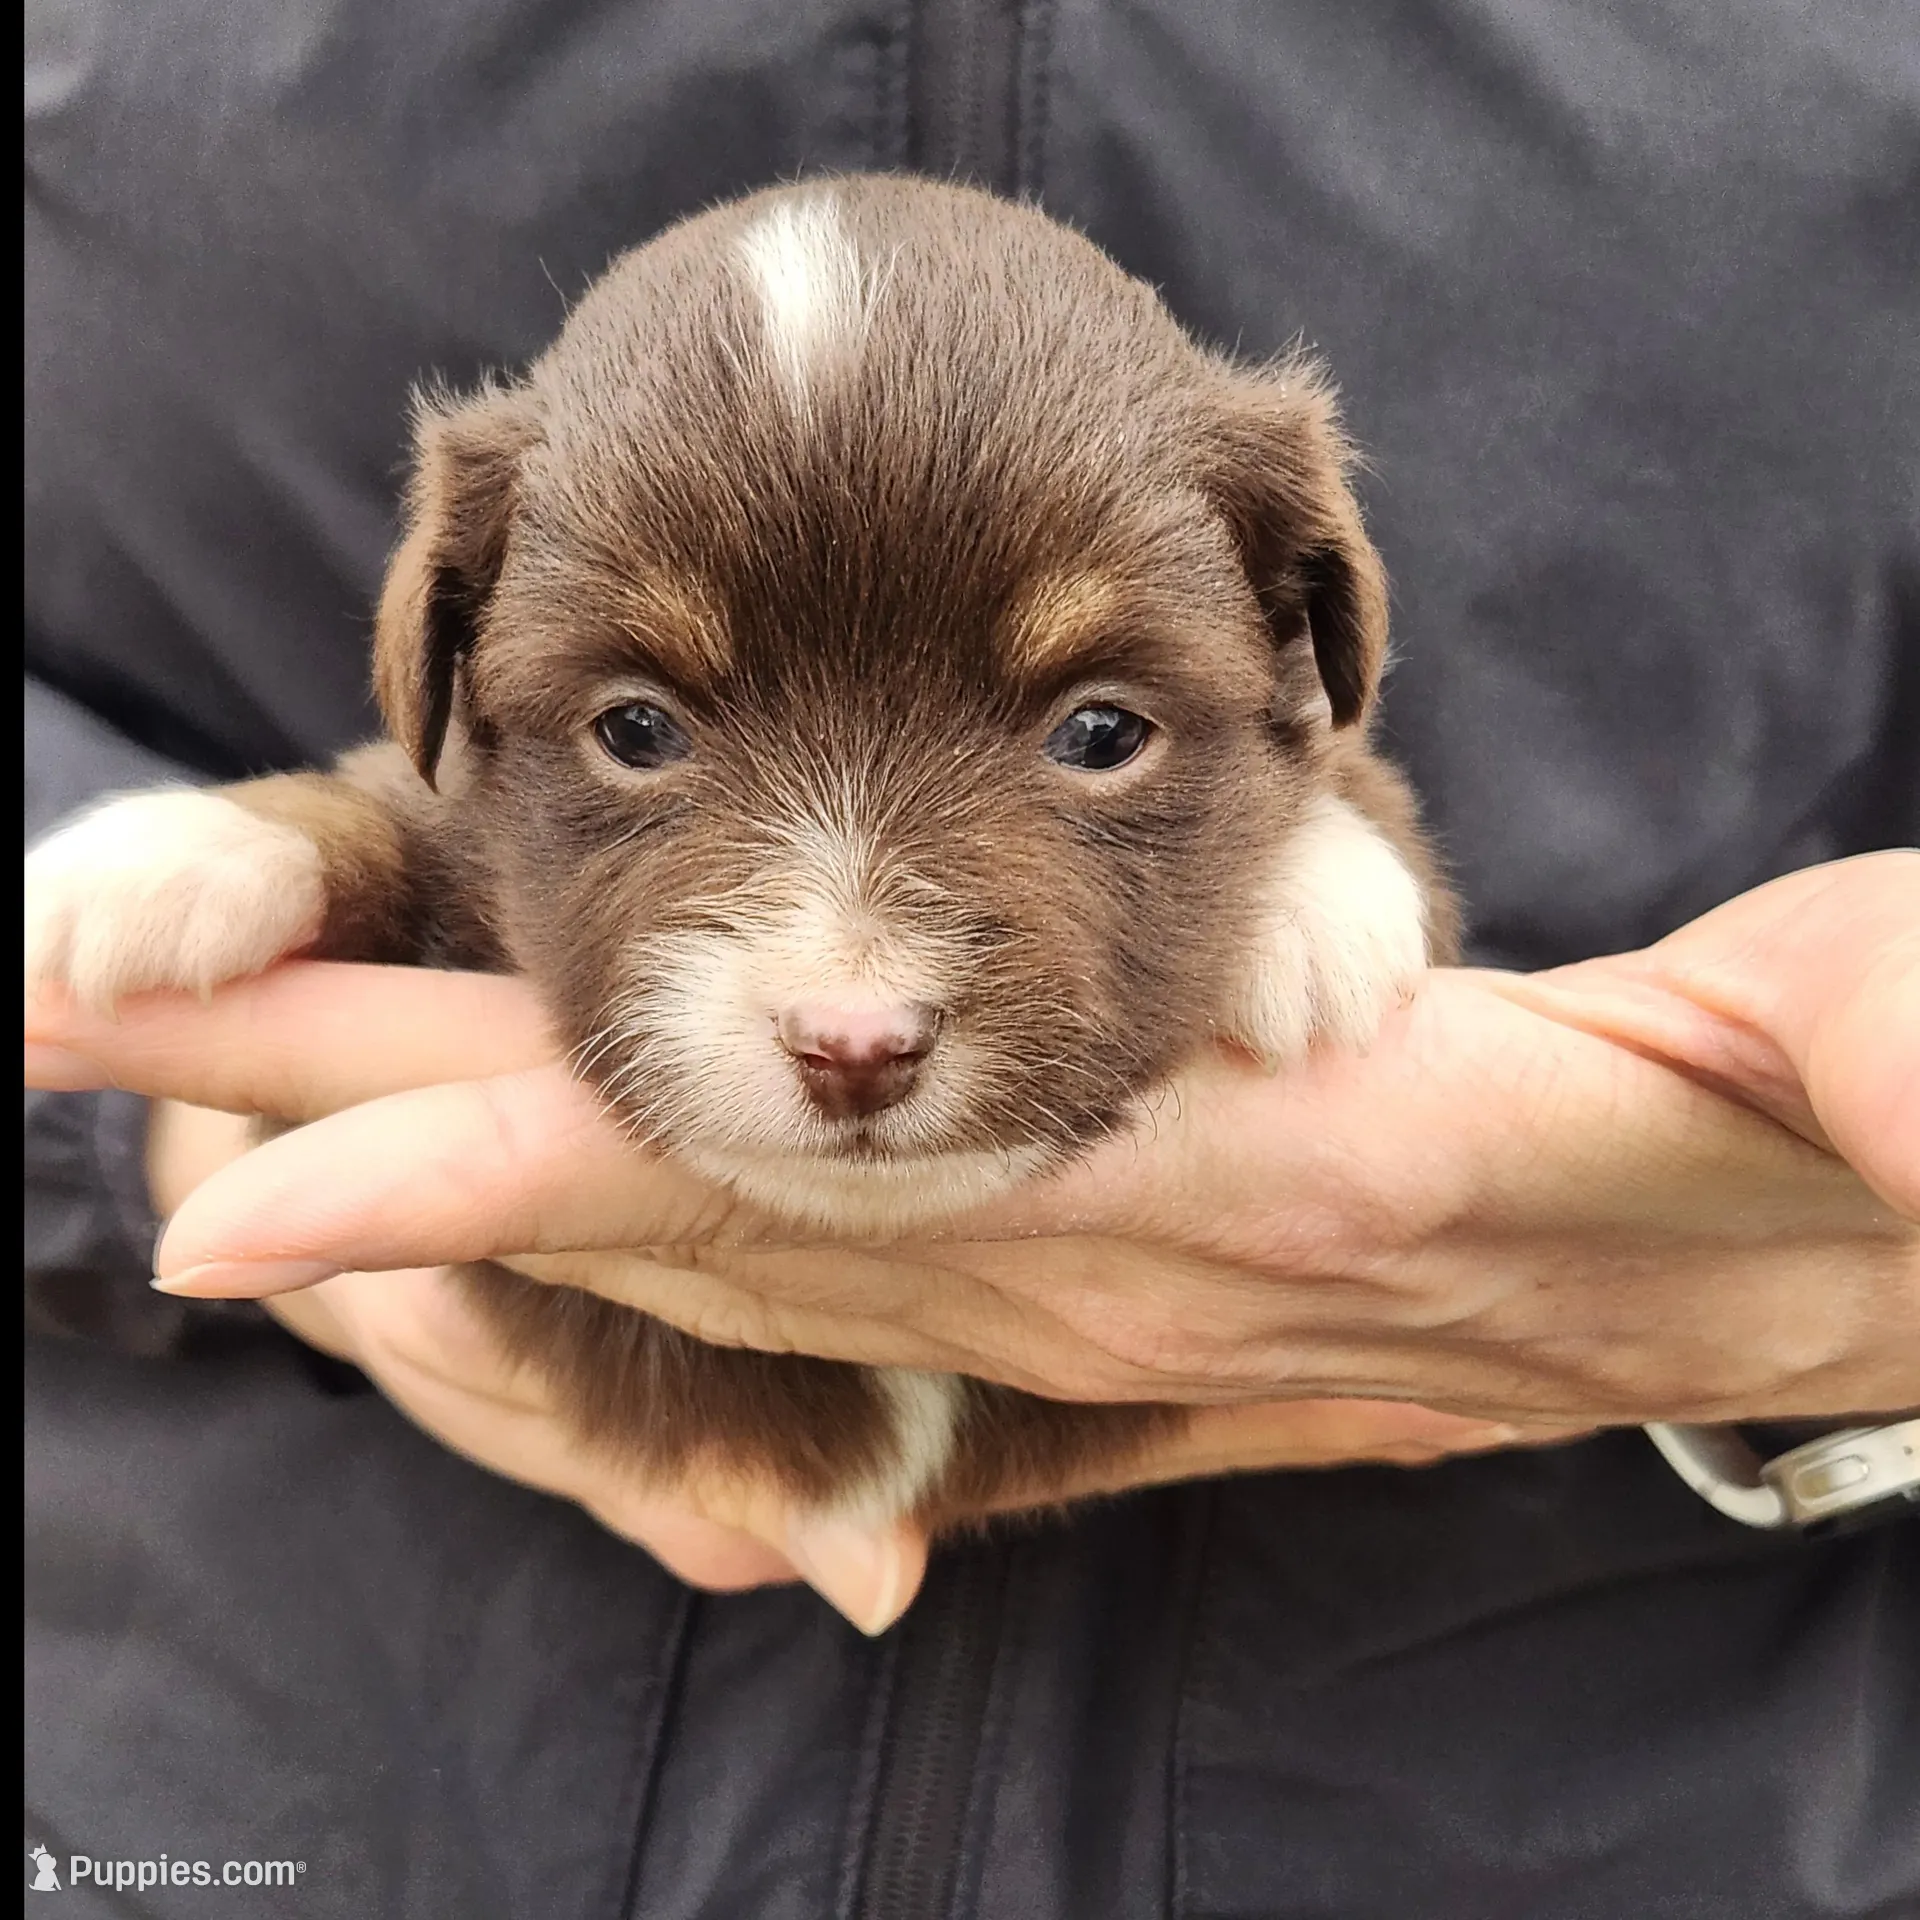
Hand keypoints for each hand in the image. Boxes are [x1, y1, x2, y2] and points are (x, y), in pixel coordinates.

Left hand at [27, 854, 1917, 1626]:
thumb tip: (1902, 1084)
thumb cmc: (1819, 1169)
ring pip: (734, 1249)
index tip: (246, 1186)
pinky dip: (663, 1255)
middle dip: (391, 1158)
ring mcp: (1109, 1289)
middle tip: (127, 1082)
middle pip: (687, 1218)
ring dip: (488, 1190)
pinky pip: (842, 1286)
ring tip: (249, 1131)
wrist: (1804, 1275)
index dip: (523, 1181)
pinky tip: (543, 1233)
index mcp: (1260, 1193)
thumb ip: (1865, 1057)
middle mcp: (1126, 1259)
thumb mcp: (1866, 1079)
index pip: (816, 1195)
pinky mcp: (1133, 1290)